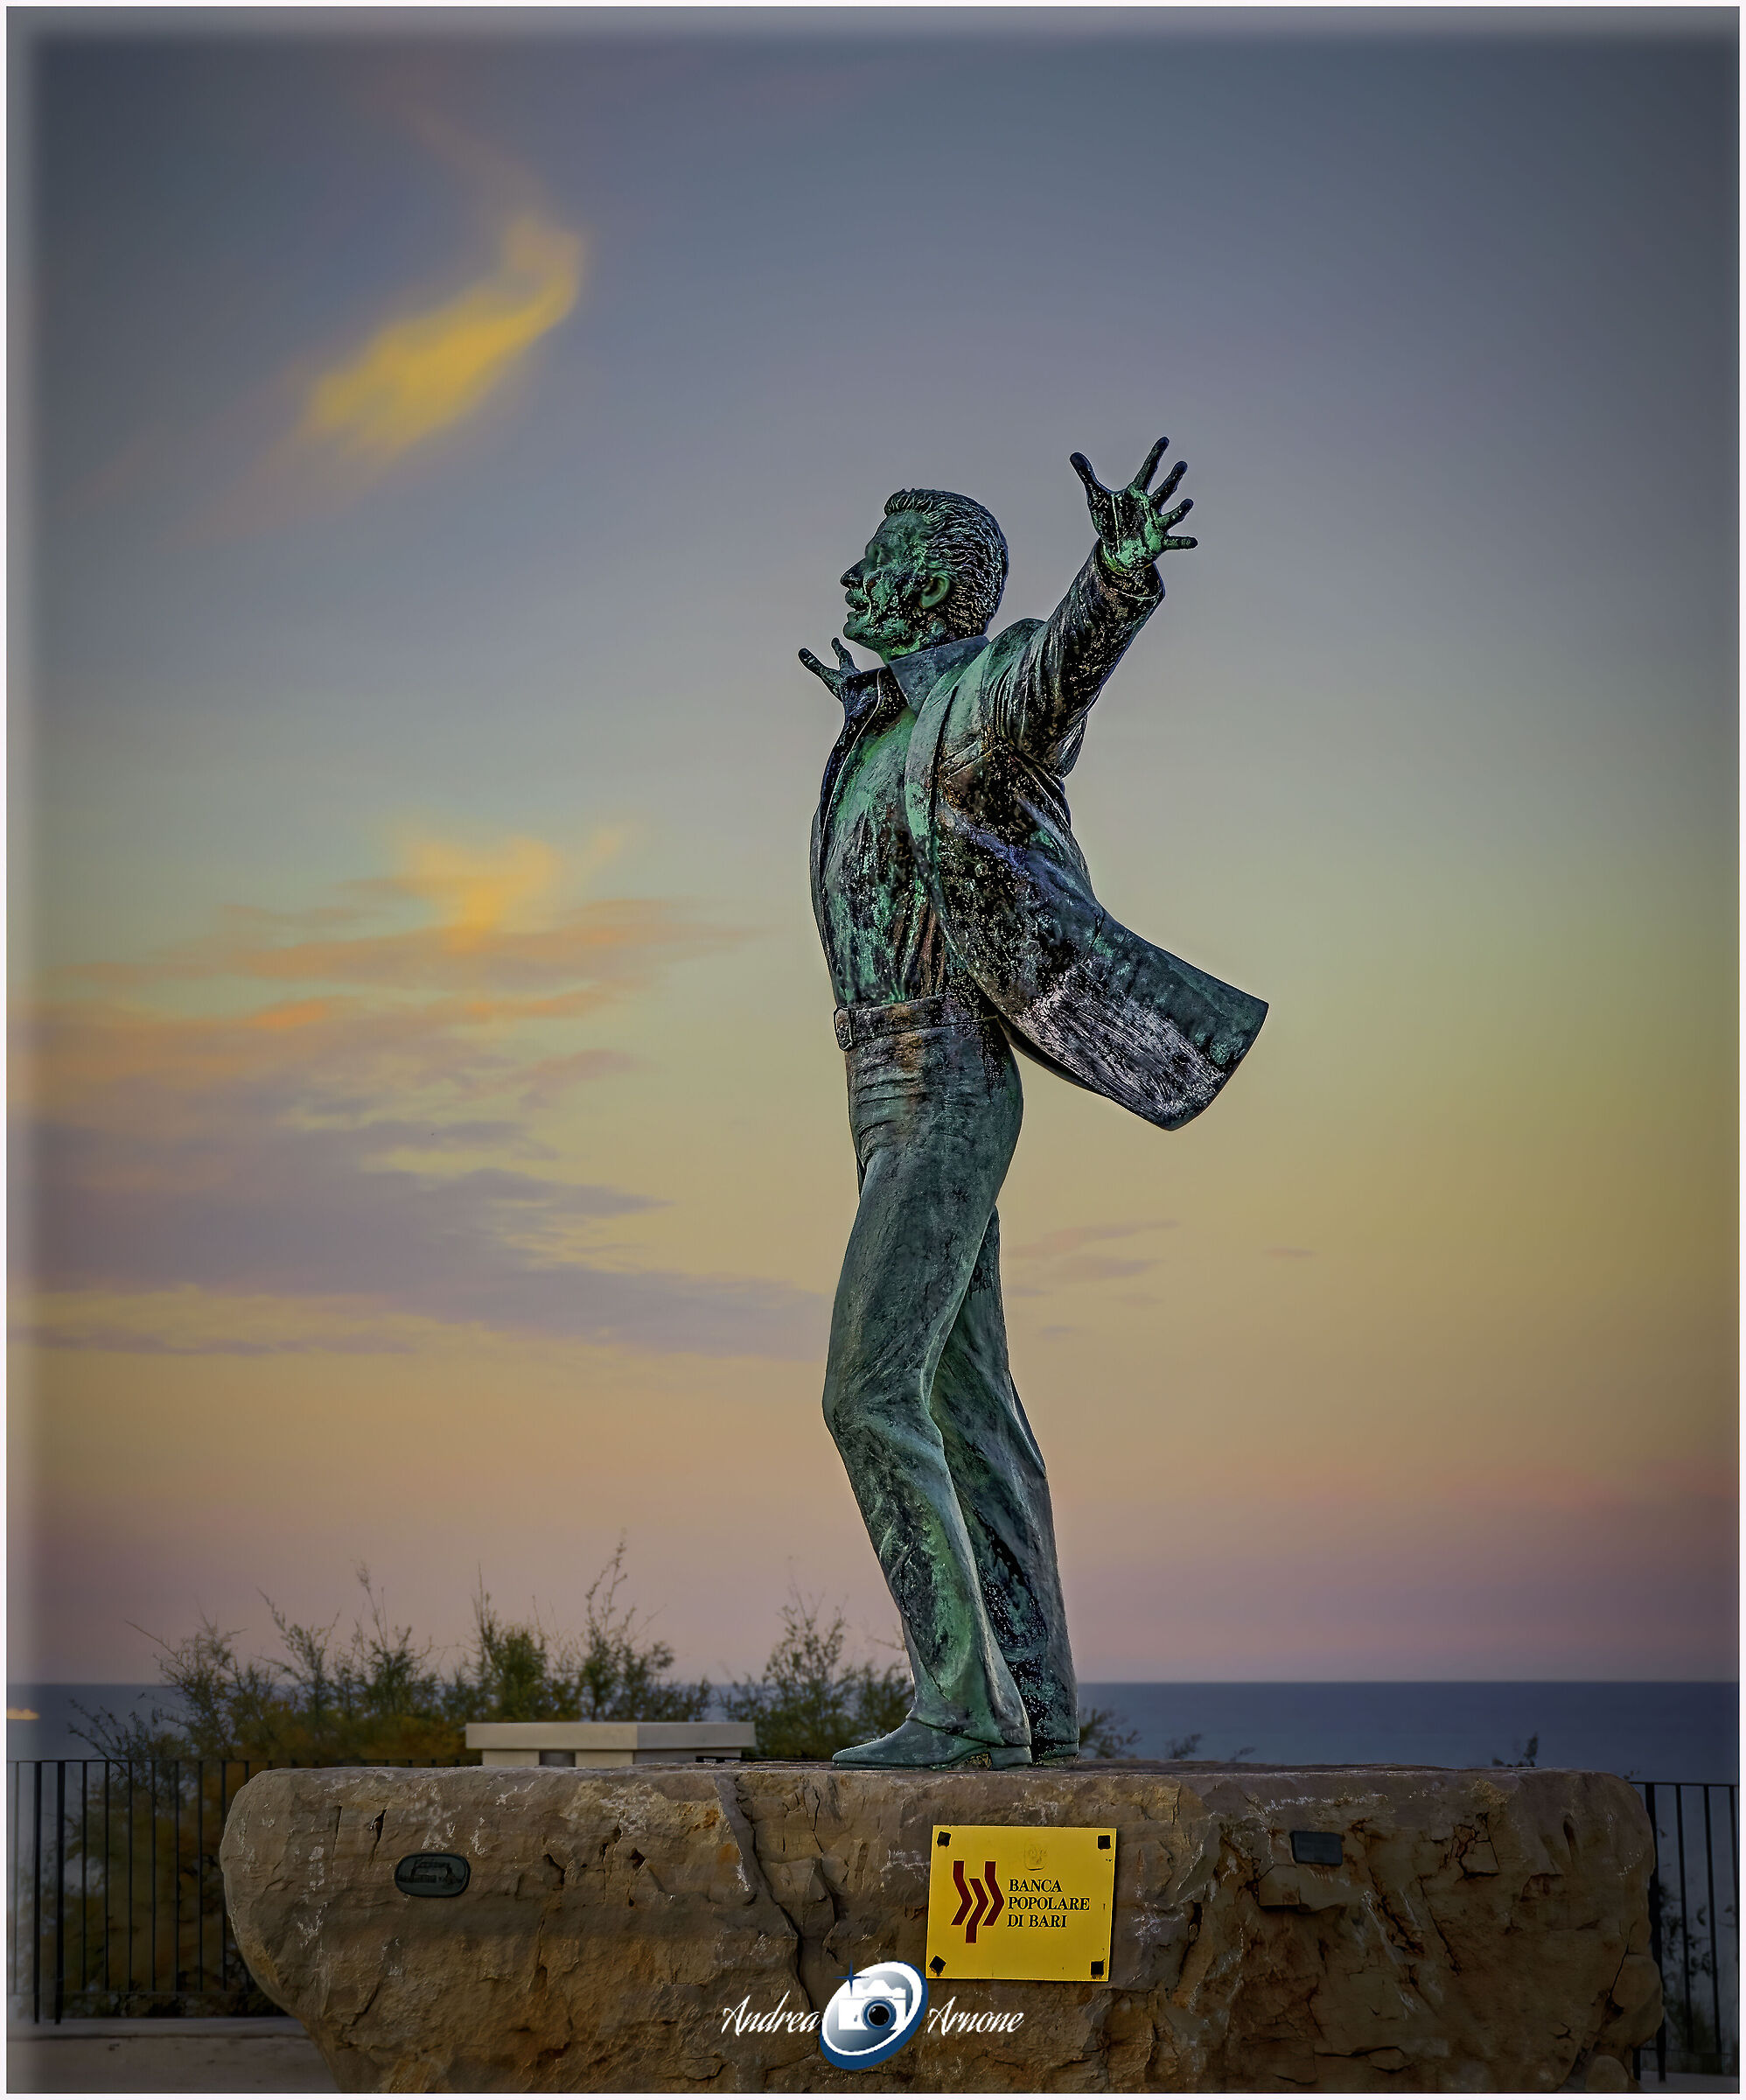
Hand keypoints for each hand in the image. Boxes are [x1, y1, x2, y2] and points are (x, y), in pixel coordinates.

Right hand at [798, 637, 860, 701]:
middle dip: (846, 658)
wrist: (862, 701)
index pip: (843, 654)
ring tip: (851, 674)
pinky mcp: (863, 697)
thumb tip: (802, 652)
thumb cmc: (847, 688)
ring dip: (852, 674)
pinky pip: (860, 691)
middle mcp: (856, 676)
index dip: (837, 647)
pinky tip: (856, 696)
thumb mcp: (827, 675)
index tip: (835, 640)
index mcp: (847, 669)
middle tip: (844, 653)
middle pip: (851, 664)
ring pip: (857, 676)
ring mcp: (862, 686)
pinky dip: (857, 689)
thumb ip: (815, 665)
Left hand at [1069, 437, 1195, 574]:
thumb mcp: (1095, 498)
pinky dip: (1183, 542)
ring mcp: (1156, 524)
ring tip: (1188, 503)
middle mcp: (1150, 506)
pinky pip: (1173, 542)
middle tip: (1182, 465)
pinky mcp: (1158, 542)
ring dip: (1180, 510)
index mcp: (1136, 494)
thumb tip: (1074, 455)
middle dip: (1172, 478)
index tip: (1164, 440)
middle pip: (1164, 491)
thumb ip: (1087, 476)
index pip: (1147, 471)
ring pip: (1171, 515)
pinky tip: (1193, 542)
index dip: (1155, 456)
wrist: (1114, 550)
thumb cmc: (1110, 522)